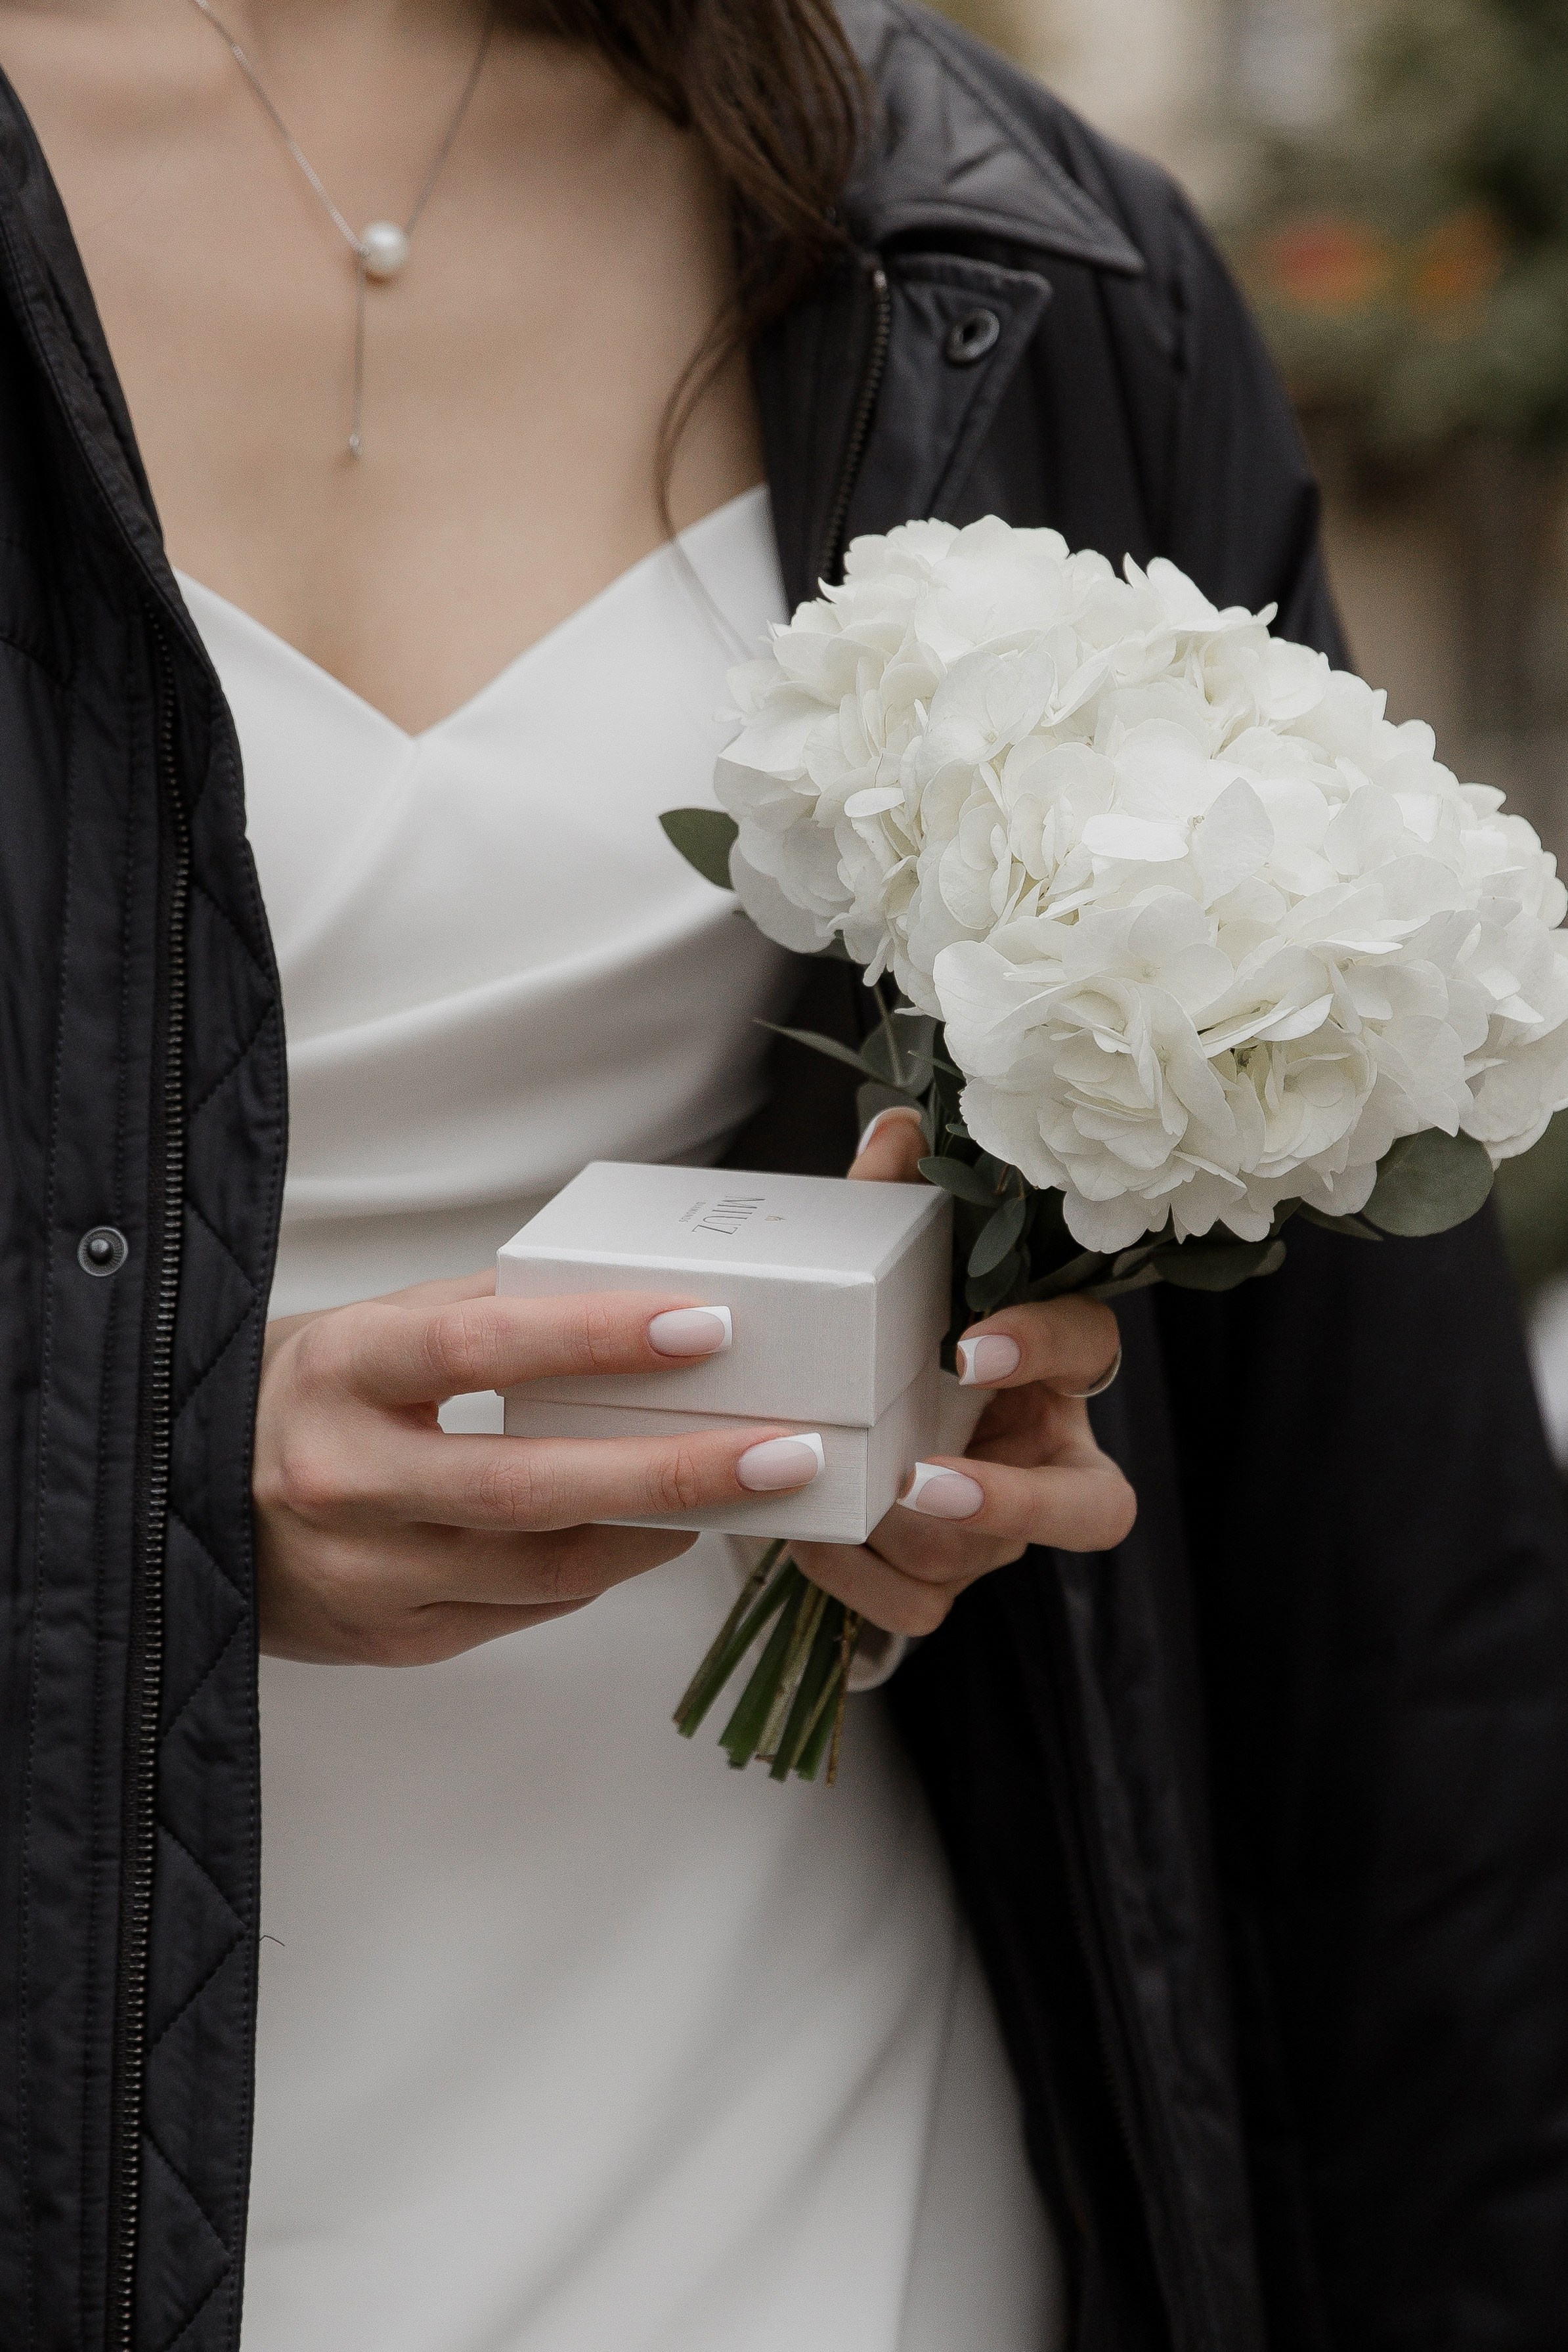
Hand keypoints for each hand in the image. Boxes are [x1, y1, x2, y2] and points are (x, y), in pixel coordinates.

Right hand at [254, 1272, 821, 1665]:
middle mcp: (343, 1479)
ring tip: (744, 1488)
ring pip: (542, 1567)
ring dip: (657, 1529)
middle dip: (672, 1472)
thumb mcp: (369, 1328)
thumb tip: (627, 1289)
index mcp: (341, 1371)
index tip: (705, 1323)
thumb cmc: (303, 1398)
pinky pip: (521, 1608)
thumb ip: (485, 1308)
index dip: (597, 1338)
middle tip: (782, 1450)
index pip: (483, 1347)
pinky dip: (599, 1569)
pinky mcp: (387, 1639)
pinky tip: (654, 1532)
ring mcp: (362, 1574)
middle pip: (530, 1486)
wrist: (175, 1506)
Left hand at [791, 1110, 1136, 1636]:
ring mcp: (998, 1535)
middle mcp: (1041, 1457)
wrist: (811, 1432)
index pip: (1092, 1349)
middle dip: (1009, 1501)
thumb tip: (899, 1127)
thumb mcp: (877, 1273)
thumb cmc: (872, 1340)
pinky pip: (917, 1608)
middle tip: (919, 1477)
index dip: (1047, 1346)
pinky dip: (858, 1582)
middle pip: (1093, 1509)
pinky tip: (813, 1541)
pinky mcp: (941, 1587)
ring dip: (902, 1536)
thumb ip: (891, 1206)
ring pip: (981, 1561)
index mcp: (1044, 1368)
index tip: (972, 1345)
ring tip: (831, 1499)